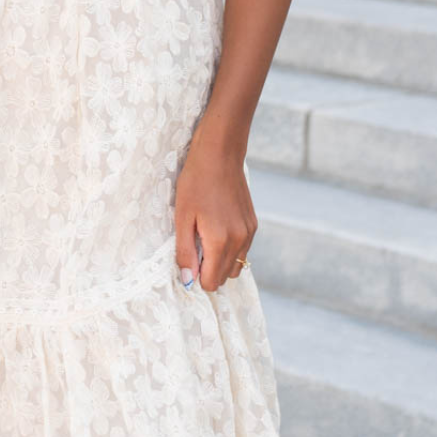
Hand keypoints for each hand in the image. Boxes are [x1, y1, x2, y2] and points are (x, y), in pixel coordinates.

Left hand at [173, 129, 256, 293]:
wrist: (220, 155)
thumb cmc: (195, 183)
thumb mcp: (182, 218)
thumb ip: (185, 252)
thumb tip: (188, 280)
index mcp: (220, 241)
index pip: (211, 282)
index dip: (196, 276)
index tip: (187, 259)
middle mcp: (240, 241)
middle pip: (225, 278)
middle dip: (208, 271)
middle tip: (194, 247)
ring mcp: (249, 233)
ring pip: (236, 267)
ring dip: (220, 262)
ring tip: (205, 239)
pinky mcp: (253, 225)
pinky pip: (243, 251)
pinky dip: (229, 250)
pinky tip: (217, 229)